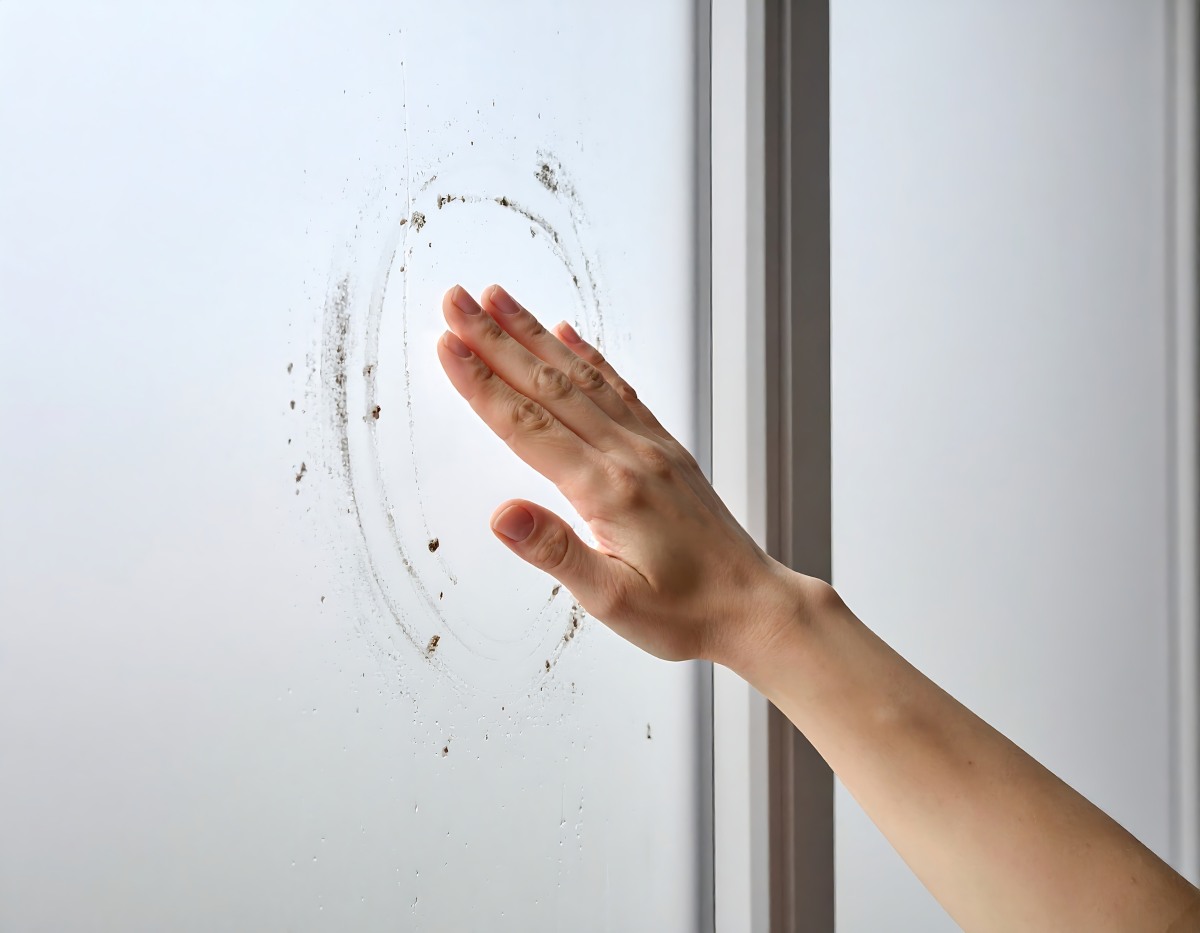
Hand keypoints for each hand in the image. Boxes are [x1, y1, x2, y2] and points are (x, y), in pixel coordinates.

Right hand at [435, 284, 805, 667]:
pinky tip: (568, 334)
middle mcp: (629, 455)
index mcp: (609, 490)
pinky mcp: (664, 448)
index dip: (481, 384)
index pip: (528, 426)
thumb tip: (503, 517)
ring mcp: (649, 446)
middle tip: (456, 301)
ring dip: (535, 335)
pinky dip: (589, 356)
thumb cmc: (687, 611)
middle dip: (495, 340)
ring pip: (581, 377)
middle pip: (548, 386)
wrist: (753, 606)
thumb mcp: (614, 601)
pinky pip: (620, 389)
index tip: (448, 345)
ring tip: (499, 301)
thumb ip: (557, 553)